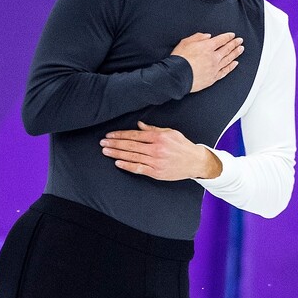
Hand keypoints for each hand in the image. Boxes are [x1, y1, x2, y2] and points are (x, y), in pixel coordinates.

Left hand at [101, 121, 222, 180]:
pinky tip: (118, 163)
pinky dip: (127, 166)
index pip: (134, 135)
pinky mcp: (156, 172)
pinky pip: (138, 169)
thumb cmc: (182, 146)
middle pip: (130, 146)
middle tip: (103, 142)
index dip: (120, 135)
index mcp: (158, 137)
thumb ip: (153, 129)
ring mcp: (155, 162)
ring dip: (117, 154)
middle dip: (115, 144)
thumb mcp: (170, 132)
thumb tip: (139, 125)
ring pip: (132, 157)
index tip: (110, 135)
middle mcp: (156, 149)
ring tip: (106, 151)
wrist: (195, 162)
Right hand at [171, 32, 243, 92]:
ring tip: (241, 49)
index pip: (221, 40)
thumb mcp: (185, 42)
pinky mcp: (213, 78)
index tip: (232, 35)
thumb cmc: (179, 59)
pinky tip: (235, 64)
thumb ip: (198, 37)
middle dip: (234, 44)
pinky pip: (225, 71)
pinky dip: (231, 67)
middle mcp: (213, 57)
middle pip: (227, 49)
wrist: (177, 76)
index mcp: (207, 46)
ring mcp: (214, 68)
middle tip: (240, 41)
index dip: (228, 37)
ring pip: (228, 59)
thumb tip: (207, 36)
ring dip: (235, 53)